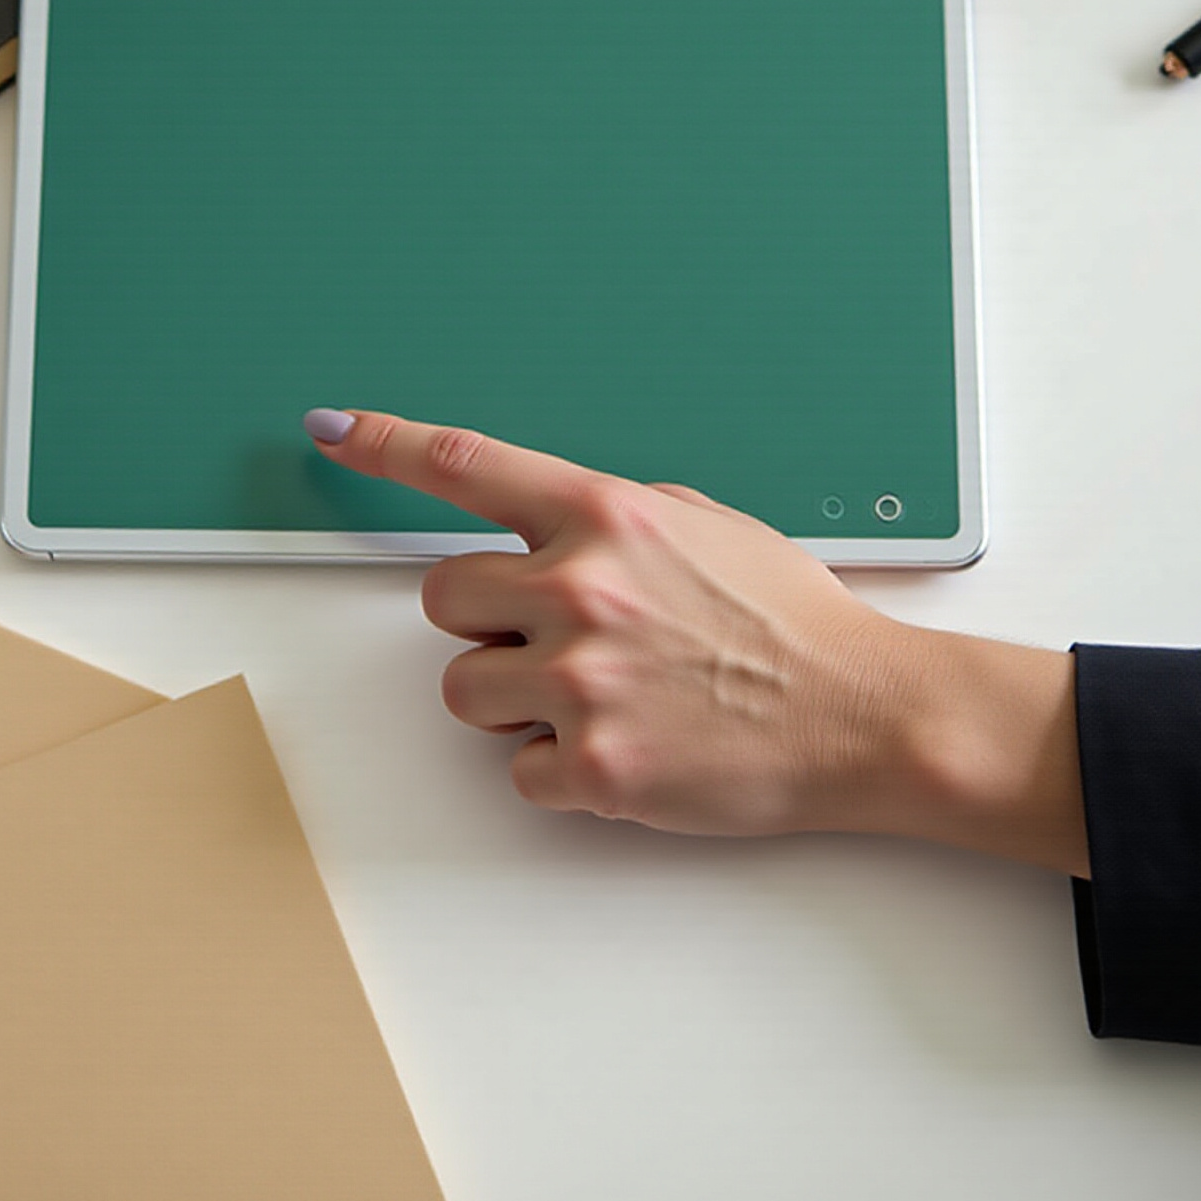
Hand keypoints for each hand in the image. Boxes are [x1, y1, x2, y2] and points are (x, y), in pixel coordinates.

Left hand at [304, 410, 1089, 875]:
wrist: (864, 716)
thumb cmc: (792, 621)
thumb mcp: (703, 526)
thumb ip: (610, 520)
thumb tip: (544, 528)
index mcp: (605, 517)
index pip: (464, 466)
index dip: (385, 445)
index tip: (335, 431)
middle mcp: (579, 590)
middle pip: (440, 599)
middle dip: (484, 618)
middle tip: (553, 636)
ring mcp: (580, 682)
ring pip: (462, 688)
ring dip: (511, 695)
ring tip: (599, 697)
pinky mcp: (593, 767)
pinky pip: (517, 769)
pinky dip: (559, 767)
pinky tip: (627, 746)